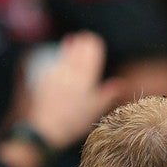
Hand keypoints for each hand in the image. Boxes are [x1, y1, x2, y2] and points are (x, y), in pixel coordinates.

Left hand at [26, 32, 126, 150]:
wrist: (46, 129)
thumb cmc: (74, 122)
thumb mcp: (95, 111)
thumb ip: (108, 94)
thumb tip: (121, 83)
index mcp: (86, 77)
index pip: (92, 52)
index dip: (93, 44)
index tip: (93, 40)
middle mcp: (72, 71)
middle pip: (79, 50)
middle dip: (82, 43)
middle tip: (84, 37)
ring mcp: (57, 74)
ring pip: (66, 55)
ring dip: (70, 47)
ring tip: (72, 40)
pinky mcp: (45, 79)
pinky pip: (55, 65)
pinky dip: (60, 59)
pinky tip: (60, 60)